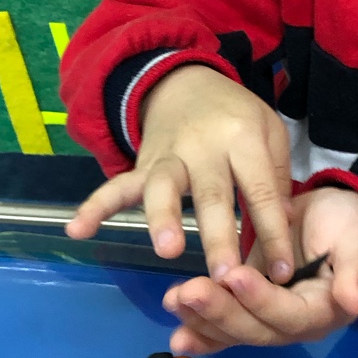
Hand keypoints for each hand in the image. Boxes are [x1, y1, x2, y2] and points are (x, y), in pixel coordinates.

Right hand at [66, 65, 294, 281]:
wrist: (184, 82)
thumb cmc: (236, 118)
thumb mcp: (269, 134)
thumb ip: (274, 180)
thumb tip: (281, 230)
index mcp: (243, 138)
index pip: (261, 192)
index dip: (272, 234)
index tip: (281, 275)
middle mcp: (204, 146)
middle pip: (211, 195)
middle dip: (217, 236)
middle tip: (224, 275)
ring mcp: (168, 156)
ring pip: (163, 188)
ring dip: (163, 218)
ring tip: (167, 249)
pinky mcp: (141, 165)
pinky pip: (116, 186)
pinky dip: (95, 206)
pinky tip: (76, 230)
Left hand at [163, 187, 357, 353]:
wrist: (331, 219)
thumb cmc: (348, 227)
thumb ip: (357, 271)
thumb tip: (355, 303)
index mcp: (323, 312)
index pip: (289, 315)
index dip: (261, 300)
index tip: (235, 276)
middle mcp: (293, 326)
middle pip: (255, 329)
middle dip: (221, 312)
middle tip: (189, 292)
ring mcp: (268, 321)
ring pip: (234, 330)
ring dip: (202, 320)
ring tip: (173, 301)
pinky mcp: (248, 310)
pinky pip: (224, 327)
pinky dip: (200, 331)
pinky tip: (176, 335)